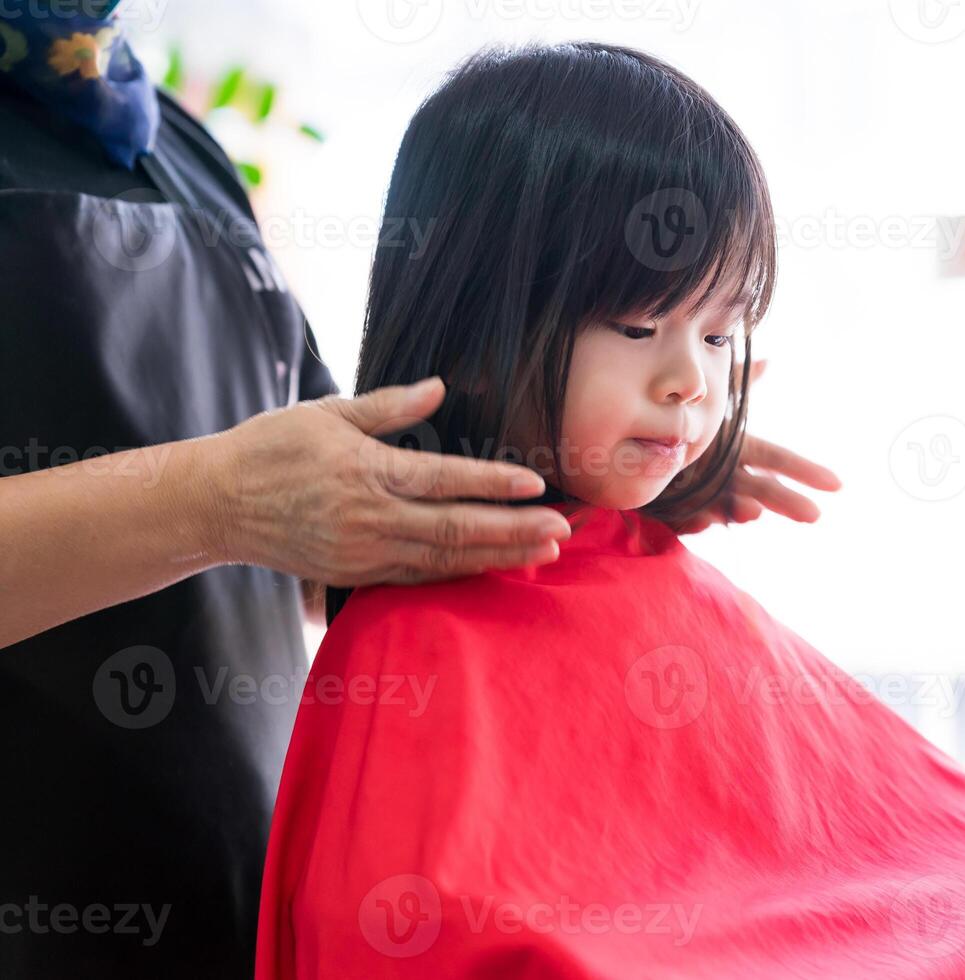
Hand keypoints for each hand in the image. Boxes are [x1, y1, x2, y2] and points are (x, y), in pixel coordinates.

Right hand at [201, 377, 571, 585]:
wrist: (213, 503)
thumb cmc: (269, 447)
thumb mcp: (325, 412)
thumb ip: (387, 406)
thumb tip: (440, 387)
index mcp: (365, 471)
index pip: (444, 480)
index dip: (493, 483)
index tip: (536, 484)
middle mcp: (368, 518)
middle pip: (455, 528)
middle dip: (514, 530)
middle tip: (563, 529)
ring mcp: (362, 552)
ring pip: (444, 560)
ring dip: (499, 556)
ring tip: (545, 552)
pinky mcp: (355, 573)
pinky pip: (418, 577)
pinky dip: (460, 574)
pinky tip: (494, 567)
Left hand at [670, 360, 842, 534]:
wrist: (635, 443)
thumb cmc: (680, 421)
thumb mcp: (712, 398)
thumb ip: (739, 383)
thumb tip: (768, 361)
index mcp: (738, 450)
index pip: (777, 460)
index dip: (806, 471)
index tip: (837, 484)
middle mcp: (726, 477)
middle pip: (762, 489)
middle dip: (787, 501)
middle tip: (814, 514)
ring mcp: (703, 495)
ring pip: (728, 507)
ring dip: (742, 511)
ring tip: (753, 512)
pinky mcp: (676, 511)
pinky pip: (688, 519)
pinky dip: (697, 521)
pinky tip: (703, 519)